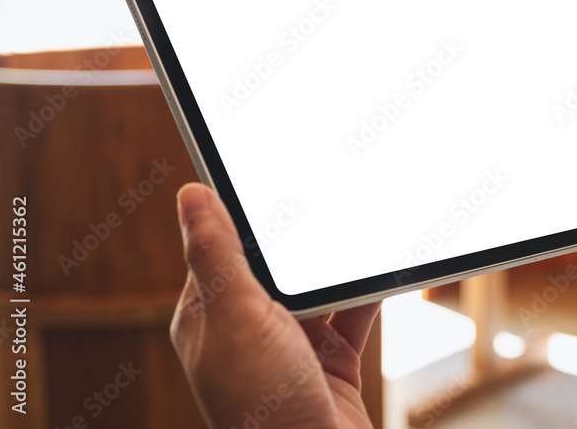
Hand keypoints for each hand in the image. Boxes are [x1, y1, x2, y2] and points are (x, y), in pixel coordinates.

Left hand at [170, 183, 380, 428]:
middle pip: (277, 263)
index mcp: (209, 314)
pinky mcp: (330, 360)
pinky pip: (353, 314)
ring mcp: (291, 345)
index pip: (222, 245)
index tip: (271, 172)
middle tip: (332, 193)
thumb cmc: (262, 405)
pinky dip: (369, 293)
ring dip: (341, 263)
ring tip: (363, 228)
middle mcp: (248, 328)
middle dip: (305, 234)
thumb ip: (218, 254)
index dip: (244, 209)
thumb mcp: (236, 317)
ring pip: (319, 286)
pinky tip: (385, 270)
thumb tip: (191, 192)